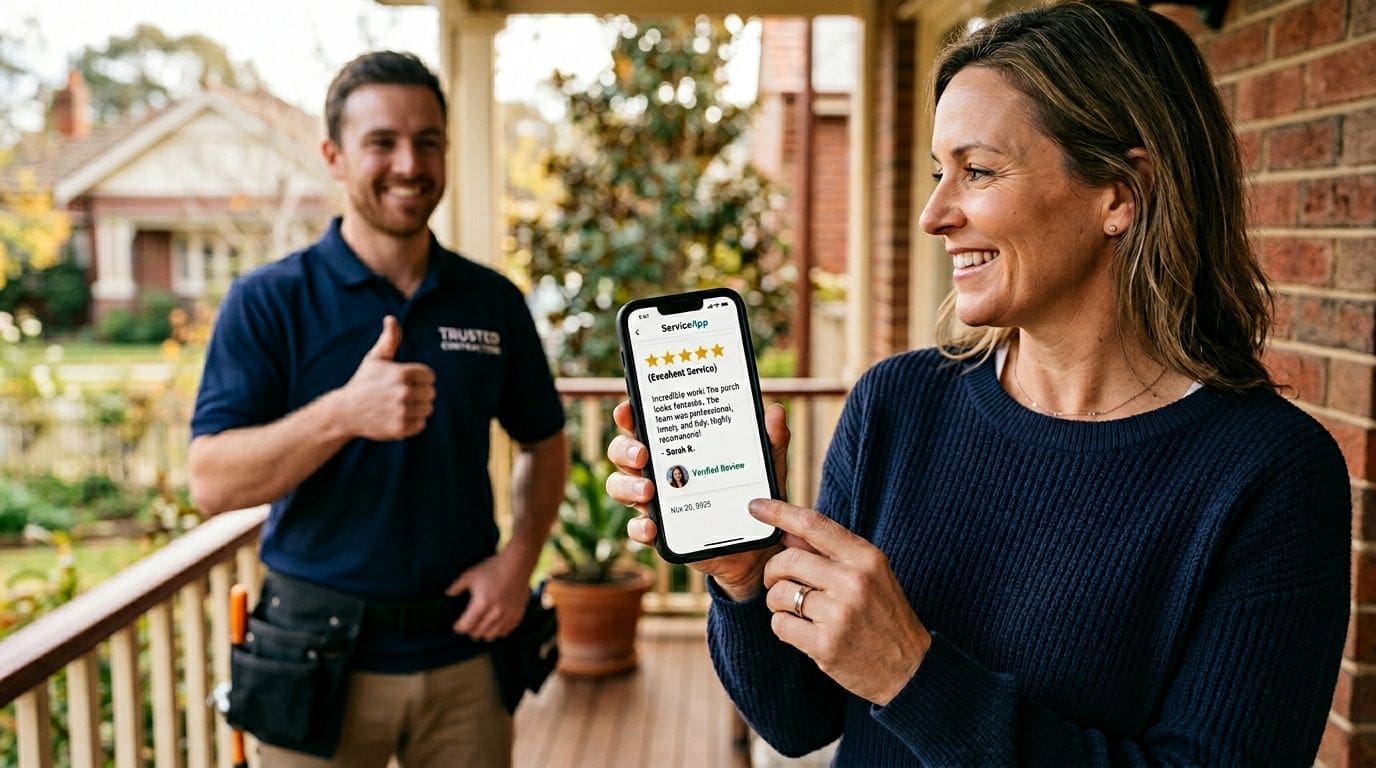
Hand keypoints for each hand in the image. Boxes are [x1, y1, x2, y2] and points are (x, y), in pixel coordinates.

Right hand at [338, 316, 435, 439]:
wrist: (345, 412)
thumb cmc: (363, 383)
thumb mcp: (375, 359)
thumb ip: (389, 340)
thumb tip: (391, 319)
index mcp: (402, 373)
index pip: (429, 376)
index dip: (420, 379)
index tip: (406, 382)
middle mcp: (403, 392)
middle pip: (431, 393)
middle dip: (419, 394)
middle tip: (402, 395)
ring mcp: (402, 411)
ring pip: (427, 409)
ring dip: (417, 409)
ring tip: (400, 406)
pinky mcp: (400, 428)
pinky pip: (421, 425)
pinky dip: (413, 423)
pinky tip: (398, 417)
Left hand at [446, 550, 530, 641]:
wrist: (518, 564)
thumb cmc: (493, 568)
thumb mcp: (471, 574)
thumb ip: (457, 586)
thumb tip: (447, 594)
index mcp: (481, 604)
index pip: (466, 626)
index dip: (459, 627)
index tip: (457, 625)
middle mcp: (495, 612)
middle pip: (478, 633)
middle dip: (471, 630)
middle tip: (469, 624)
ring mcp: (507, 615)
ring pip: (492, 635)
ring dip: (484, 632)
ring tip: (481, 626)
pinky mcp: (517, 614)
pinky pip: (506, 631)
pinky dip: (498, 631)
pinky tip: (494, 625)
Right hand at [605, 399, 790, 600]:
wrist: (757, 547)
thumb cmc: (754, 494)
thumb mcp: (766, 466)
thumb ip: (771, 439)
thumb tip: (775, 411)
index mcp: (679, 445)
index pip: (645, 423)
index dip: (629, 414)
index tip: (628, 411)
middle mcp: (660, 469)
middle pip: (623, 452)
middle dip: (625, 449)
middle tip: (643, 455)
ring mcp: (657, 501)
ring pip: (621, 487)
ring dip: (627, 486)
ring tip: (647, 490)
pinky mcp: (661, 532)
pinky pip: (636, 528)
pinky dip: (638, 527)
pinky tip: (652, 527)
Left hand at [752, 498, 930, 706]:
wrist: (909, 668)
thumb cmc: (885, 616)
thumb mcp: (869, 574)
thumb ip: (829, 552)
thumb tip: (788, 532)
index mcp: (866, 558)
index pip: (813, 525)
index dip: (779, 512)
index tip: (756, 506)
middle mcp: (853, 581)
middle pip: (787, 560)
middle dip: (773, 571)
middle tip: (777, 582)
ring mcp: (840, 614)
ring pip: (779, 594)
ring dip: (777, 602)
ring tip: (795, 610)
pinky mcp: (826, 644)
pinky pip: (780, 624)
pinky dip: (782, 626)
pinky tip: (801, 630)